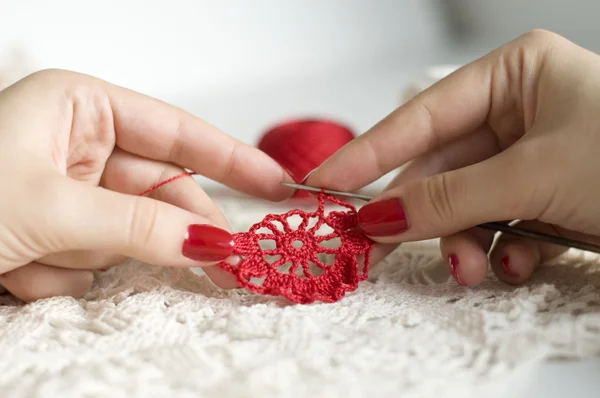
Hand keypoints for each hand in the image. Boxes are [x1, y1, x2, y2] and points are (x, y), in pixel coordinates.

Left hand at [0, 69, 292, 300]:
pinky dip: (57, 278)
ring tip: (27, 262)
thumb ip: (139, 225)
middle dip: (170, 232)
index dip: (233, 160)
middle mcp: (79, 144)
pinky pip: (91, 262)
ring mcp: (68, 191)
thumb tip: (213, 244)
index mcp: (80, 107)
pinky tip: (12, 274)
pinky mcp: (54, 232)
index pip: (179, 132)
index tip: (277, 186)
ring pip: (125, 236)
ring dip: (84, 261)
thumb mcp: (49, 206)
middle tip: (228, 264)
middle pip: (160, 194)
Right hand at [308, 30, 599, 286]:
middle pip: (439, 168)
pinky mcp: (547, 198)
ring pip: (465, 204)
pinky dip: (498, 251)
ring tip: (472, 268)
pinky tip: (514, 263)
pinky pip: (499, 224)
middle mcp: (519, 112)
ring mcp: (532, 157)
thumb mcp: (534, 175)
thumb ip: (447, 197)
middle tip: (375, 246)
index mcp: (515, 76)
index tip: (322, 181)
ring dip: (461, 241)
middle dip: (418, 214)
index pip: (420, 118)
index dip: (367, 153)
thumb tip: (376, 217)